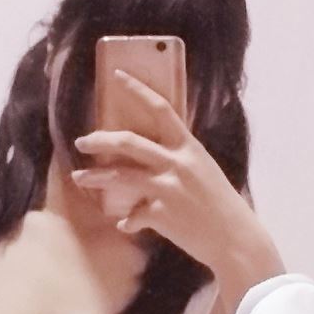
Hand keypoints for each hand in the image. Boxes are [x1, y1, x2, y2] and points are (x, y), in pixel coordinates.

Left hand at [72, 67, 264, 271]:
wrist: (234, 238)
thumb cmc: (220, 204)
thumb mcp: (203, 170)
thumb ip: (178, 159)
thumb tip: (152, 155)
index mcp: (189, 147)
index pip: (160, 108)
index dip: (137, 89)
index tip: (117, 75)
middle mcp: (176, 163)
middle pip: (129, 142)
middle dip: (100, 140)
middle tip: (81, 142)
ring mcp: (167, 189)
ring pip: (120, 176)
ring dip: (95, 177)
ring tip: (78, 177)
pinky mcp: (160, 214)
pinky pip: (132, 215)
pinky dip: (127, 221)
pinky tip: (124, 224)